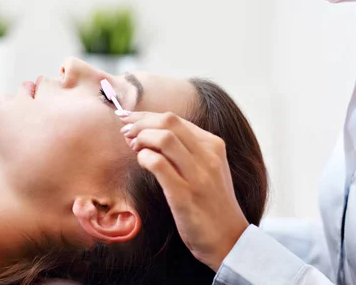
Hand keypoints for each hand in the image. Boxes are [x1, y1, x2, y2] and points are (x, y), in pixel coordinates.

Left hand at [120, 111, 249, 271]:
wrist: (229, 239)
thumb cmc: (212, 203)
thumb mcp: (208, 168)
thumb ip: (187, 149)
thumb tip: (151, 132)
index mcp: (213, 145)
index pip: (175, 119)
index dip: (146, 116)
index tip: (129, 120)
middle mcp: (208, 156)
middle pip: (168, 122)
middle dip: (141, 123)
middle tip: (126, 132)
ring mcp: (198, 175)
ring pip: (164, 138)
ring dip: (141, 138)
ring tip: (134, 148)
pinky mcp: (185, 195)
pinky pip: (158, 164)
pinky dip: (144, 158)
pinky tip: (142, 163)